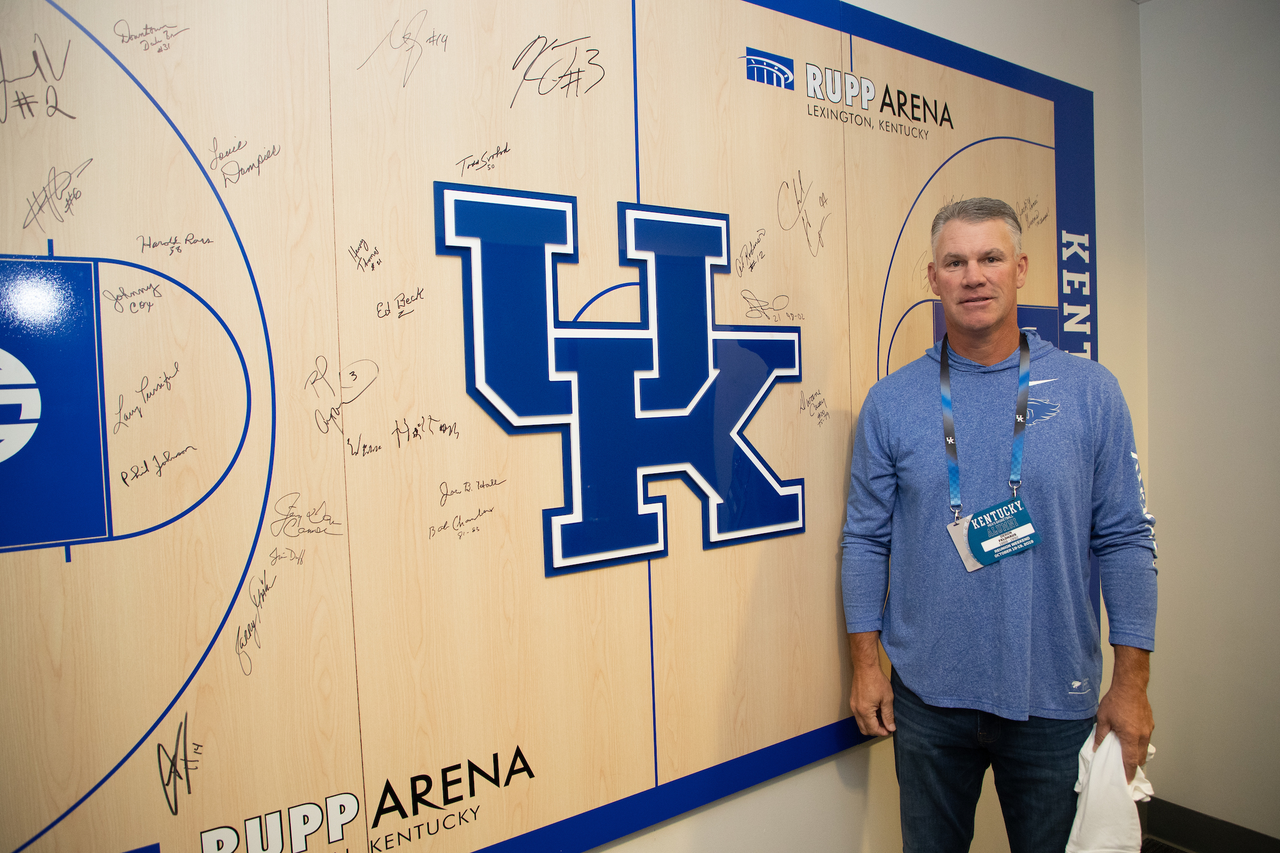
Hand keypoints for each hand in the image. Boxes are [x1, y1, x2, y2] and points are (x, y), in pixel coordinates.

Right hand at [847, 632, 894, 736]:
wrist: (865, 667)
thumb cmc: (876, 680)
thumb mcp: (887, 698)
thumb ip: (888, 715)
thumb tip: (890, 727)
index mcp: (865, 711)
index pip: (873, 730)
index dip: (883, 732)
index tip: (890, 729)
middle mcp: (856, 711)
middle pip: (864, 730)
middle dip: (876, 731)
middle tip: (886, 726)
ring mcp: (853, 706)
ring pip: (861, 723)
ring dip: (871, 724)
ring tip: (882, 717)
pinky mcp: (853, 701)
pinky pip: (859, 716)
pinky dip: (867, 718)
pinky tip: (876, 710)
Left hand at [1094, 645, 1152, 781]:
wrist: (1131, 685)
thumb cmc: (1116, 701)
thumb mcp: (1102, 719)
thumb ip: (1100, 736)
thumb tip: (1096, 749)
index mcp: (1130, 737)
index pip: (1130, 762)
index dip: (1128, 774)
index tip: (1125, 782)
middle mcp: (1142, 736)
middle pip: (1140, 758)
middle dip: (1133, 767)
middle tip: (1125, 772)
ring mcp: (1148, 730)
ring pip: (1144, 750)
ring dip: (1137, 755)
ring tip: (1127, 758)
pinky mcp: (1150, 724)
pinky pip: (1146, 740)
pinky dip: (1140, 745)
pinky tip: (1131, 742)